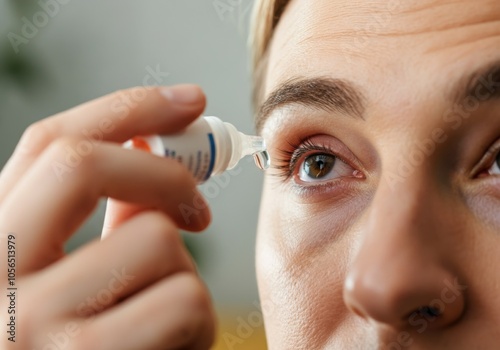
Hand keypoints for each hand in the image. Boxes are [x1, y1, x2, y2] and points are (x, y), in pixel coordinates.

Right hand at [0, 85, 214, 348]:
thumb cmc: (73, 349)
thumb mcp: (66, 282)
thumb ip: (98, 224)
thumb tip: (150, 158)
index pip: (50, 144)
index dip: (128, 107)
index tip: (188, 99)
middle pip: (86, 166)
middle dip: (164, 172)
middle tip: (197, 206)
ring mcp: (31, 328)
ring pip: (157, 243)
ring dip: (182, 275)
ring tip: (163, 319)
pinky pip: (183, 303)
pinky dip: (197, 322)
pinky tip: (169, 349)